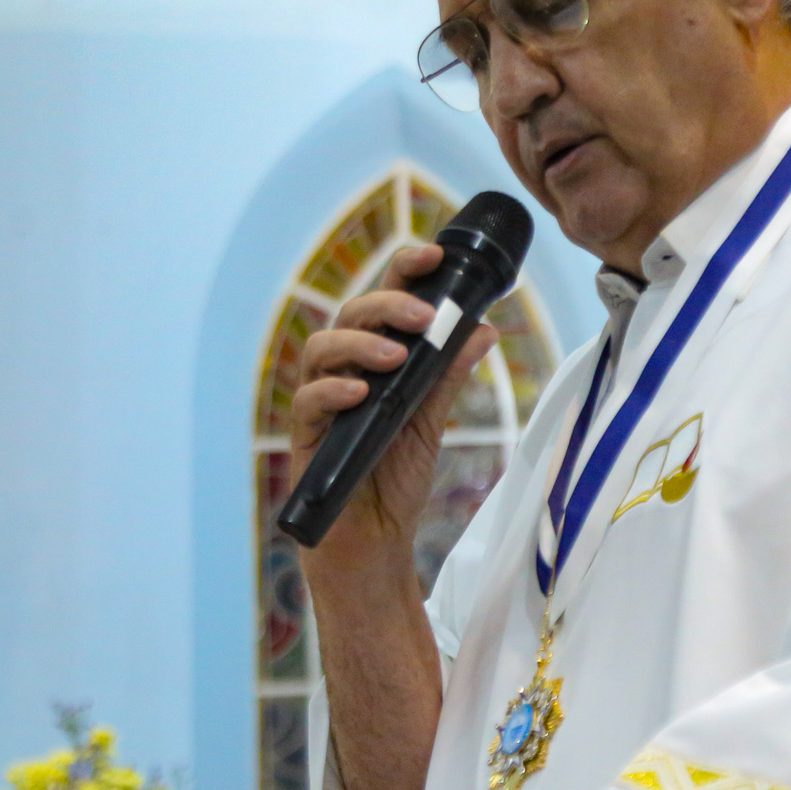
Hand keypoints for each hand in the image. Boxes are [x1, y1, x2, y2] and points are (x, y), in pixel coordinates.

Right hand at [292, 245, 497, 560]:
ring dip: (360, 345)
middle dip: (387, 304)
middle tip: (424, 316)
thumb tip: (484, 327)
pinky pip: (307, 402)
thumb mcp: (432, 418)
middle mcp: (344, 370)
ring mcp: (321, 400)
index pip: (383, 300)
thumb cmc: (396, 474)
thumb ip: (449, 372)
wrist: (375, 537)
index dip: (403, 270)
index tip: (433, 253)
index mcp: (375, 357)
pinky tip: (360, 394)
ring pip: (321, 348)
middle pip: (352, 314)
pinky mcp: (306, 436)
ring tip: (396, 357)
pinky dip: (332, 392)